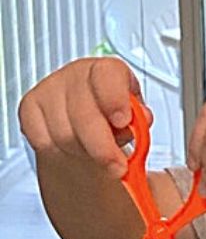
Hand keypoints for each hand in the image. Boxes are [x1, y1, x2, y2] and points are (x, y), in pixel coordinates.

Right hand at [18, 56, 147, 178]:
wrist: (90, 127)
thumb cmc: (116, 118)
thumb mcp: (136, 118)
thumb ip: (141, 119)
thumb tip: (143, 119)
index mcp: (108, 71)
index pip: (108, 75)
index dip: (115, 100)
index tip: (123, 122)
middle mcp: (77, 74)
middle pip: (84, 115)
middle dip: (103, 148)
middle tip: (118, 167)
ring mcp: (50, 89)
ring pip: (64, 134)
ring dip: (84, 152)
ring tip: (96, 152)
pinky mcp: (29, 107)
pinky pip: (43, 141)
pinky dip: (61, 153)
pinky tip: (75, 148)